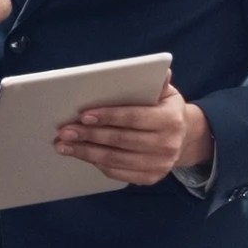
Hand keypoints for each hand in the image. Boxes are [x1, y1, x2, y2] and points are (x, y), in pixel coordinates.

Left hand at [55, 83, 214, 186]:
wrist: (184, 139)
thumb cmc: (166, 110)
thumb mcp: (167, 93)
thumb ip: (158, 82)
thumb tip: (158, 70)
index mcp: (170, 120)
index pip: (134, 118)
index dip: (108, 117)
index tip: (84, 116)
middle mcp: (167, 145)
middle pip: (120, 140)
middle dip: (89, 135)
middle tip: (64, 131)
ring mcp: (159, 165)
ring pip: (115, 159)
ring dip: (86, 152)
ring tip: (64, 145)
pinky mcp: (150, 178)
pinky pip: (118, 173)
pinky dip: (96, 164)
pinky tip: (81, 155)